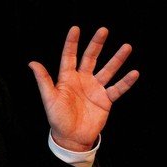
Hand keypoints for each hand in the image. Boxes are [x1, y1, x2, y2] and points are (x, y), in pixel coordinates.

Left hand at [29, 26, 138, 151]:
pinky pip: (117, 88)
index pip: (69, 56)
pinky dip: (126, 82)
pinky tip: (134, 73)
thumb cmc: (57, 118)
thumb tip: (32, 63)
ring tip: (127, 47)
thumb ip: (43, 80)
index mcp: (67, 78)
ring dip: (117, 59)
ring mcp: (95, 89)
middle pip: (91, 58)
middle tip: (103, 30)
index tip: (75, 28)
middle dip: (97, 44)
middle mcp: (82, 80)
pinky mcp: (105, 100)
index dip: (72, 43)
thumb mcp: (49, 99)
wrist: (71, 138)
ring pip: (108, 70)